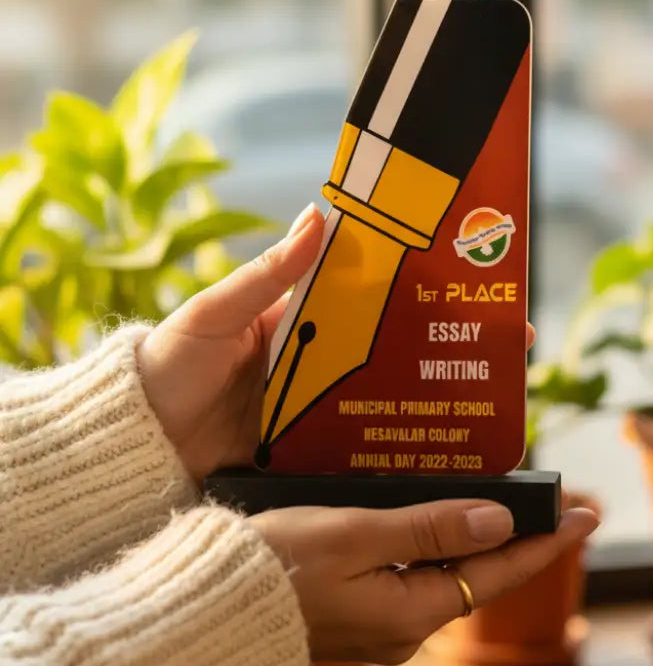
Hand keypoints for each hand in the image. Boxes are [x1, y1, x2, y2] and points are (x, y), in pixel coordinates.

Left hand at [138, 201, 535, 483]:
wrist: (134, 445)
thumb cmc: (165, 366)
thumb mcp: (211, 313)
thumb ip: (264, 273)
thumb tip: (317, 214)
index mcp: (295, 317)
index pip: (366, 291)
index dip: (414, 284)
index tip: (467, 276)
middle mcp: (314, 359)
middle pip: (389, 346)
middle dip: (445, 342)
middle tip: (506, 340)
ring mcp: (314, 407)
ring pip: (384, 395)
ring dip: (433, 393)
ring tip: (491, 395)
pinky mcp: (308, 450)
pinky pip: (360, 441)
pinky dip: (397, 441)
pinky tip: (439, 445)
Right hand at [252, 500, 598, 662]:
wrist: (216, 601)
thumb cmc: (280, 563)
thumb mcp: (358, 536)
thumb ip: (429, 527)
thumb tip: (498, 519)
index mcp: (412, 611)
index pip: (497, 573)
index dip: (544, 543)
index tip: (585, 515)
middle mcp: (404, 624)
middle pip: (476, 574)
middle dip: (514, 538)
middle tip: (549, 501)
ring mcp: (380, 620)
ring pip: (444, 572)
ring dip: (473, 536)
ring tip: (499, 499)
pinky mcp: (357, 607)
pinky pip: (413, 573)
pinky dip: (433, 542)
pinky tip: (431, 513)